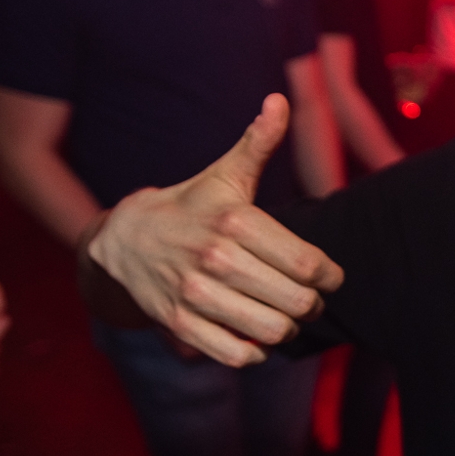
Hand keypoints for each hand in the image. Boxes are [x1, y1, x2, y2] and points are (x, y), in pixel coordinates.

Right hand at [86, 94, 344, 366]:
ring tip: (284, 316)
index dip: (331, 277)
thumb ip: (258, 143)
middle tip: (307, 298)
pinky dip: (255, 351)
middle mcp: (215, 258)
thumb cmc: (190, 206)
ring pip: (272, 331)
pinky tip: (255, 334)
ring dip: (287, 328)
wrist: (123, 241)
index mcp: (235, 220)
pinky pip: (237, 354)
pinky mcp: (181, 324)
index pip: (309, 264)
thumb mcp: (224, 174)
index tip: (330, 277)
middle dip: (312, 304)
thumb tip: (279, 101)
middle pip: (297, 302)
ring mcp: (195, 294)